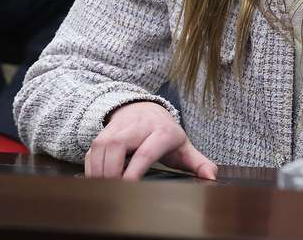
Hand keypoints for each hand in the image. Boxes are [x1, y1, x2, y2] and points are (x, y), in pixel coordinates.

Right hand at [84, 101, 216, 180]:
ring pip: (101, 147)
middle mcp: (137, 127)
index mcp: (161, 132)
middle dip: (111, 172)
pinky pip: (91, 151)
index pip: (144, 152)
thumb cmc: (166, 133)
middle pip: (116, 147)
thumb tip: (212, 178)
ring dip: (98, 171)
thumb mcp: (184, 146)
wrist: (146, 109)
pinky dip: (91, 168)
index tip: (128, 187)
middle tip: (113, 192)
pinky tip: (97, 181)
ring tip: (104, 190)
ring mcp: (118, 128)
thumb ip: (199, 163)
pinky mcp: (103, 132)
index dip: (134, 171)